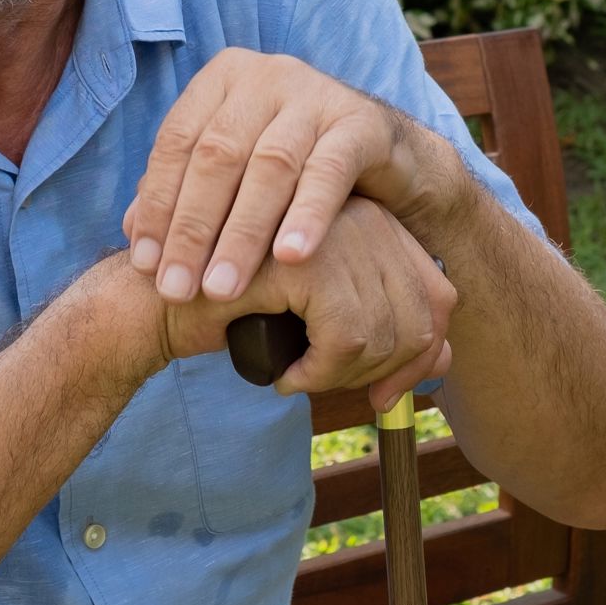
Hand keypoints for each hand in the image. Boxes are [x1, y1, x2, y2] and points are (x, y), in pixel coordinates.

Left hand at [123, 48, 432, 306]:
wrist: (384, 155)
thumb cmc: (294, 164)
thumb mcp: (236, 171)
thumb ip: (186, 190)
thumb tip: (131, 231)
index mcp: (223, 79)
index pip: (175, 142)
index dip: (156, 205)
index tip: (144, 264)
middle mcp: (266, 76)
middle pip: (217, 156)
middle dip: (192, 229)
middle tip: (176, 289)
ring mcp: (316, 94)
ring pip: (269, 166)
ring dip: (240, 234)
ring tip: (220, 289)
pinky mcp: (362, 123)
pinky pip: (328, 172)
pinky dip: (306, 216)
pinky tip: (289, 259)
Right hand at [167, 199, 454, 411]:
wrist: (158, 305)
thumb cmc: (240, 313)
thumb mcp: (329, 323)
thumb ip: (388, 331)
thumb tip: (447, 362)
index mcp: (372, 219)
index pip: (437, 294)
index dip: (419, 355)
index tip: (380, 390)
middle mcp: (361, 214)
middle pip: (424, 315)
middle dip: (387, 372)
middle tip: (335, 388)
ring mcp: (332, 230)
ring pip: (388, 332)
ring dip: (347, 377)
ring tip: (304, 378)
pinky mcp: (303, 259)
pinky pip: (347, 340)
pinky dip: (319, 375)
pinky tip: (286, 375)